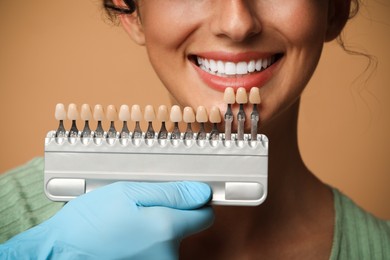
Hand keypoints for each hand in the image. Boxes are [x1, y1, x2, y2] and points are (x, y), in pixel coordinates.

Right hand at [0, 181, 212, 258]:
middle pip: (186, 228)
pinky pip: (157, 252)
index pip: (205, 215)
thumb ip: (170, 193)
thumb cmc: (88, 223)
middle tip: (141, 209)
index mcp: (166, 229)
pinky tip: (126, 237)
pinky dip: (146, 244)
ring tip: (129, 224)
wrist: (60, 252)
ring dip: (156, 231)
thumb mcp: (128, 193)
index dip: (195, 202)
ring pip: (170, 241)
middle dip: (170, 216)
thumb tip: (202, 193)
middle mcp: (167, 254)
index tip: (183, 197)